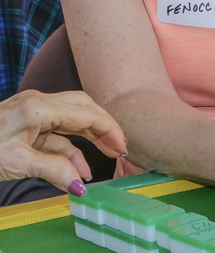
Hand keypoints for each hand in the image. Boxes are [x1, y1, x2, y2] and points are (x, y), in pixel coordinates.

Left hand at [0, 90, 125, 192]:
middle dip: (104, 128)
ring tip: (105, 155)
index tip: (123, 149)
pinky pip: (55, 132)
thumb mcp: (16, 163)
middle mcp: (38, 103)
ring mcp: (32, 110)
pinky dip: (68, 147)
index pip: (87, 114)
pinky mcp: (26, 122)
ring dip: (89, 137)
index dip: (110, 131)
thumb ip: (53, 170)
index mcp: (38, 108)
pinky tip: (77, 166)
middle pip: (84, 108)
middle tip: (118, 148)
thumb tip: (80, 185)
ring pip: (72, 118)